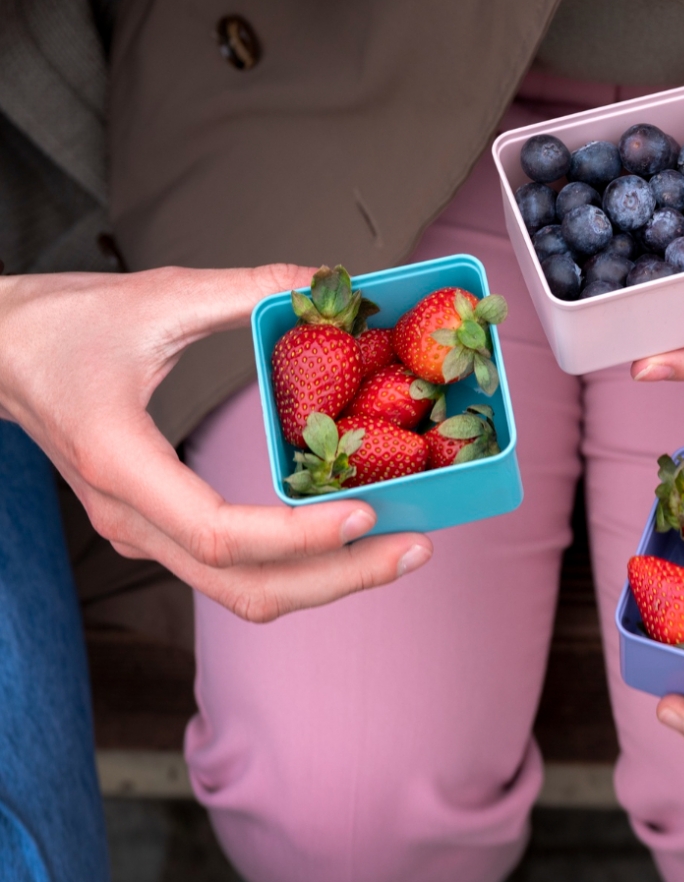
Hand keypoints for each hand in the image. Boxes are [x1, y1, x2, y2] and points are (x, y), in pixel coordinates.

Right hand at [0, 266, 432, 621]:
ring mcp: (141, 534)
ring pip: (241, 591)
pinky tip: (350, 535)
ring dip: (326, 580)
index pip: (218, 533)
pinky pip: (234, 569)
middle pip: (245, 586)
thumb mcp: (154, 297)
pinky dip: (298, 564)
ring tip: (400, 549)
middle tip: (416, 548)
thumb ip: (244, 289)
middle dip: (339, 577)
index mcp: (120, 464)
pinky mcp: (156, 529)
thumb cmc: (59, 326)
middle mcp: (131, 520)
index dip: (298, 535)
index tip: (367, 513)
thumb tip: (325, 280)